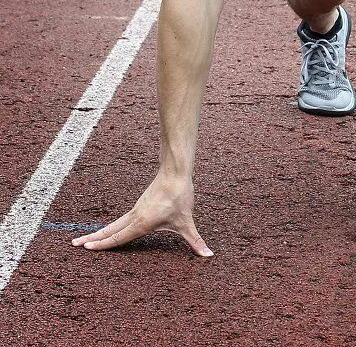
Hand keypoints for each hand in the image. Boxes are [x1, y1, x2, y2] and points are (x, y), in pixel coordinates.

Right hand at [71, 171, 212, 256]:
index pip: (118, 237)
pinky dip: (111, 226)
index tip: (86, 248)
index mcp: (142, 223)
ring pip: (114, 223)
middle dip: (93, 238)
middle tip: (75, 244)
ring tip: (85, 239)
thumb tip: (208, 255)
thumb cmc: (180, 196)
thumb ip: (196, 241)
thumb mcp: (187, 222)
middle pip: (110, 230)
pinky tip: (109, 229)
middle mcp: (135, 216)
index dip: (103, 244)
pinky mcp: (140, 204)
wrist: (176, 172)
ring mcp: (136, 209)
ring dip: (99, 232)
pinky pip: (121, 219)